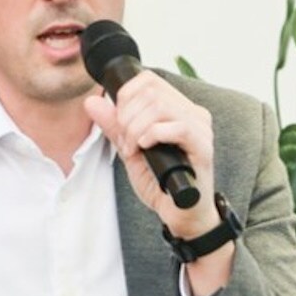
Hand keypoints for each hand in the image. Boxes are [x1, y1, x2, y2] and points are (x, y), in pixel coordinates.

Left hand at [87, 74, 233, 293]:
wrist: (181, 214)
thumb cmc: (161, 184)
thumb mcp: (130, 150)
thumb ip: (114, 126)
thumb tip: (92, 101)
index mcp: (177, 108)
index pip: (148, 80)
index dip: (125, 96)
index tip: (119, 123)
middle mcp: (192, 112)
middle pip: (151, 92)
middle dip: (127, 117)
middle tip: (124, 142)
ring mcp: (200, 128)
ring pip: (160, 107)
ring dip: (136, 128)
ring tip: (133, 149)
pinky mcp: (203, 146)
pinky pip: (178, 127)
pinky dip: (153, 135)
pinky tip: (146, 148)